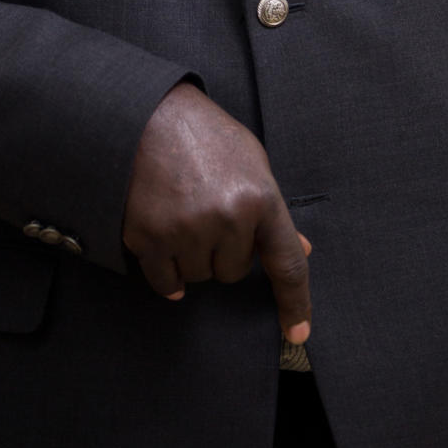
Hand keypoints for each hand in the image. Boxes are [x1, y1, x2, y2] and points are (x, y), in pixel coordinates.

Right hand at [122, 83, 311, 345]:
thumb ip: (273, 209)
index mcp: (260, 197)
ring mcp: (186, 230)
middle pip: (233, 273)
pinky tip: (163, 242)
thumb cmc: (205, 134)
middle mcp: (227, 218)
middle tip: (207, 210)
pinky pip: (166, 282)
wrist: (146, 113)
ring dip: (193, 256)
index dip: (295, 303)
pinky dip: (167, 272)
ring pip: (200, 277)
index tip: (298, 334)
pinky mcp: (149, 237)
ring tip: (182, 210)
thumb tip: (302, 249)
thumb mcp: (252, 160)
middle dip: (224, 251)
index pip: (287, 264)